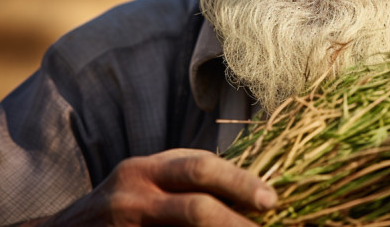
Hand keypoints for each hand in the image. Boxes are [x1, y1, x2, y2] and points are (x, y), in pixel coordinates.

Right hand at [37, 148, 275, 225]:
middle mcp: (132, 197)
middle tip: (268, 224)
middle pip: (196, 208)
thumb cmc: (118, 205)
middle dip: (238, 220)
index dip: (240, 182)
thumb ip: (185, 176)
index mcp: (144, 170)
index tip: (271, 199)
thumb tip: (248, 182)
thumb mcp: (146, 179)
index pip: (201, 168)